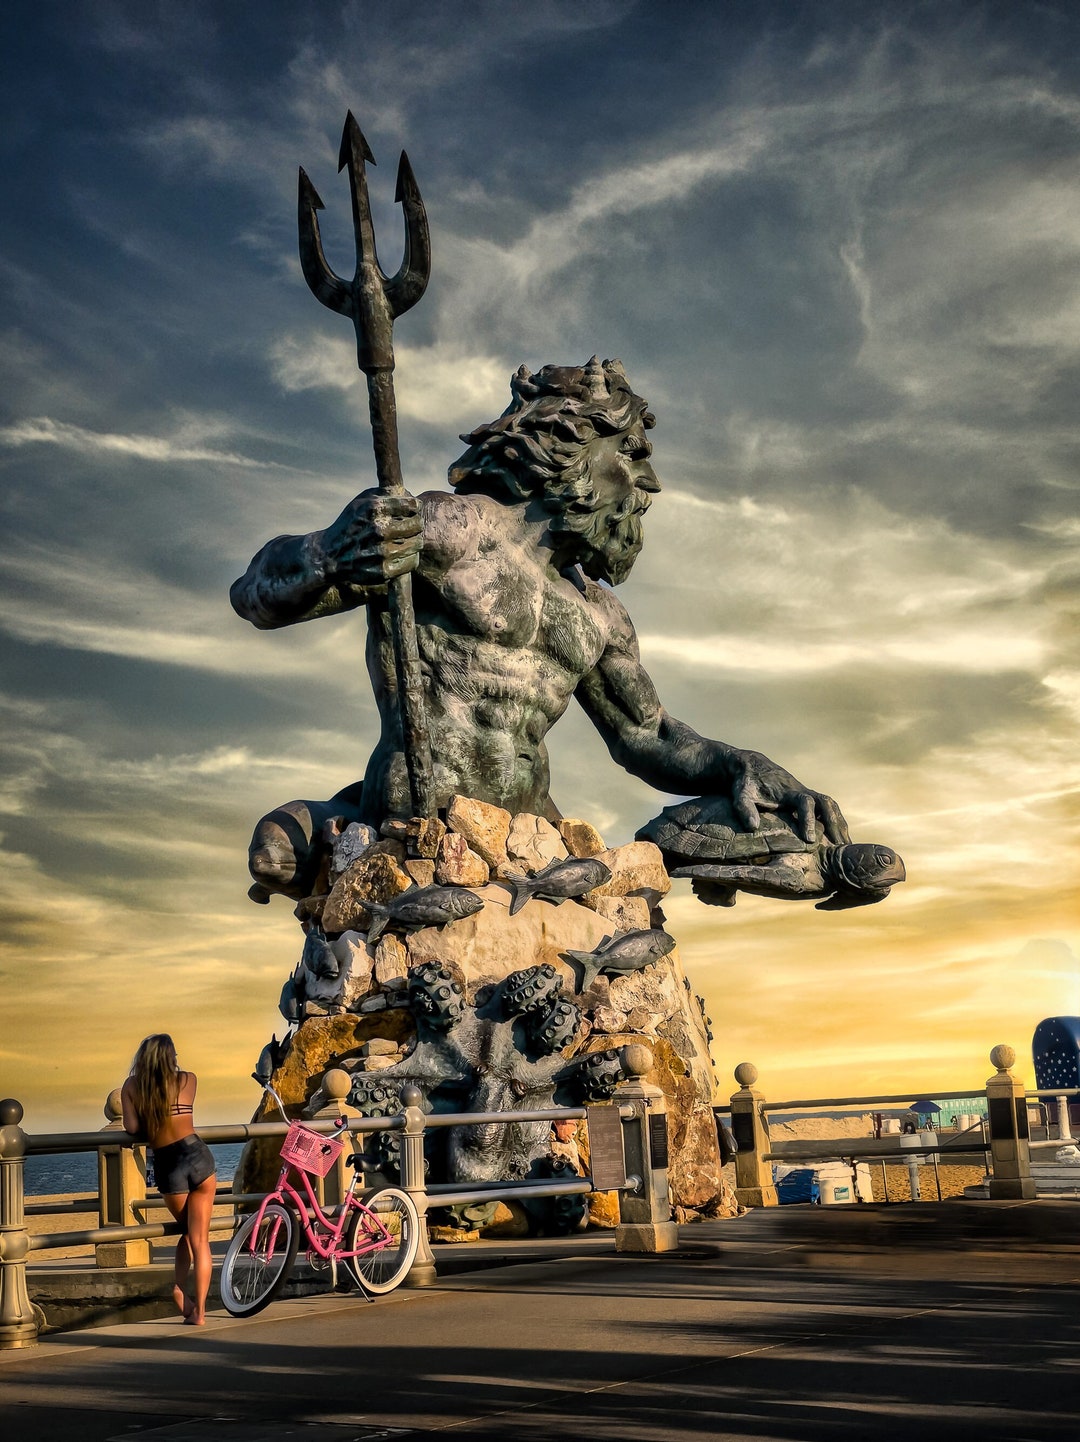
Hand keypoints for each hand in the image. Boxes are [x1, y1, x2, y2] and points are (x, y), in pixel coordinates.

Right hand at [316, 488, 421, 587]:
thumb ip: (384, 494)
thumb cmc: (350, 524)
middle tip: (408, 528)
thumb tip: (408, 493)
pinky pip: (412, 562)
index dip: (413, 508)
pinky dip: (409, 558)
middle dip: (414, 525)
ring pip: (417, 543)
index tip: (410, 512)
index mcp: (375, 508)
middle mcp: (379, 528)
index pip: (412, 505)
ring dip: (412, 542)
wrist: (330, 554)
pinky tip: (400, 555)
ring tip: (403, 541)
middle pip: (417, 524)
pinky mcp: (384, 570)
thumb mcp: (361, 501)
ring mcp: (382, 551)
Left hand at [728, 749, 849, 844]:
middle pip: (826, 803)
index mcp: (787, 791)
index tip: (810, 839)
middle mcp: (801, 791)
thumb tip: (753, 827)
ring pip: (830, 806)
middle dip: (835, 823)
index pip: (805, 802)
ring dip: (839, 824)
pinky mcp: (808, 799)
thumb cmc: (746, 783)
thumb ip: (745, 809)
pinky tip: (840, 839)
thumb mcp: (741, 795)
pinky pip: (827, 809)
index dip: (808, 820)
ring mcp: (807, 794)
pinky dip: (836, 822)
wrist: (752, 766)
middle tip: (840, 846)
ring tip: (846, 846)